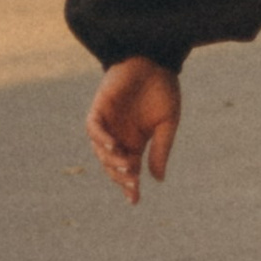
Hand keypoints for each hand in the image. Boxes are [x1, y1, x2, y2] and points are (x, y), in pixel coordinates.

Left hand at [87, 57, 181, 198]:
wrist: (155, 59)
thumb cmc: (163, 89)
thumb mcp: (167, 124)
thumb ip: (161, 150)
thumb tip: (158, 180)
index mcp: (134, 141)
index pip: (128, 169)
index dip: (129, 185)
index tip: (134, 200)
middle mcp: (118, 135)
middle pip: (113, 165)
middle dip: (121, 177)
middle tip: (133, 183)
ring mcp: (107, 122)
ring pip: (101, 151)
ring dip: (111, 161)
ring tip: (128, 166)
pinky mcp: (100, 107)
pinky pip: (93, 128)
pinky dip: (101, 140)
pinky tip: (114, 147)